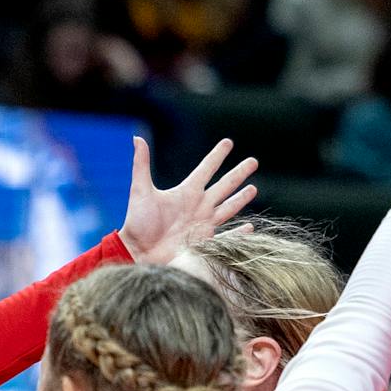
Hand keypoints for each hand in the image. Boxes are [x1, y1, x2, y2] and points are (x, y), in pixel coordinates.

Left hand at [116, 138, 257, 264]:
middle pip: (224, 185)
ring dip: (241, 199)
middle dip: (238, 173)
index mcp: (186, 192)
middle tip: (253, 161)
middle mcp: (198, 206)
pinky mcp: (205, 242)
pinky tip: (251, 228)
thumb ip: (141, 165)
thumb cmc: (137, 223)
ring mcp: (203, 224)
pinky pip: (227, 237)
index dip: (217, 156)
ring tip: (253, 189)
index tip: (228, 143)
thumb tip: (136, 138)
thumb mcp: (140, 191)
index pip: (206, 169)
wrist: (137, 252)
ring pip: (229, 208)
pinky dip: (239, 234)